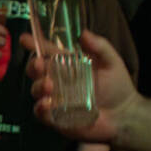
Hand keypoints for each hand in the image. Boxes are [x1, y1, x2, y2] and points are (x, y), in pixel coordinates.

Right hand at [21, 30, 138, 142]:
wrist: (125, 115)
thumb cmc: (118, 86)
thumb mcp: (111, 62)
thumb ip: (99, 46)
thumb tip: (83, 33)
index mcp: (67, 66)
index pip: (47, 52)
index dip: (35, 44)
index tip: (25, 39)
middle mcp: (58, 81)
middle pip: (35, 71)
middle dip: (33, 66)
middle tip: (40, 65)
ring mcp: (55, 100)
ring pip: (35, 91)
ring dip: (39, 86)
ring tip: (50, 86)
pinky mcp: (56, 118)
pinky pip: (40, 113)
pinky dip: (40, 108)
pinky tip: (47, 104)